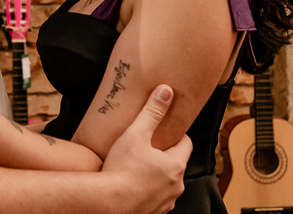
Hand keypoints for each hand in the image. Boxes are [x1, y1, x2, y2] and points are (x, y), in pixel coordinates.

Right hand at [101, 85, 191, 213]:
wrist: (107, 203)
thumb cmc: (121, 170)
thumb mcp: (136, 134)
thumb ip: (152, 112)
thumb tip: (166, 91)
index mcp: (175, 165)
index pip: (185, 144)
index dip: (175, 135)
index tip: (164, 132)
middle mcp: (176, 186)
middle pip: (176, 164)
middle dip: (164, 156)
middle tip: (147, 148)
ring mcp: (166, 202)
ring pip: (166, 183)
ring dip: (156, 176)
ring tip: (138, 167)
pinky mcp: (154, 213)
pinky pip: (156, 199)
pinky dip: (148, 191)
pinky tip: (132, 185)